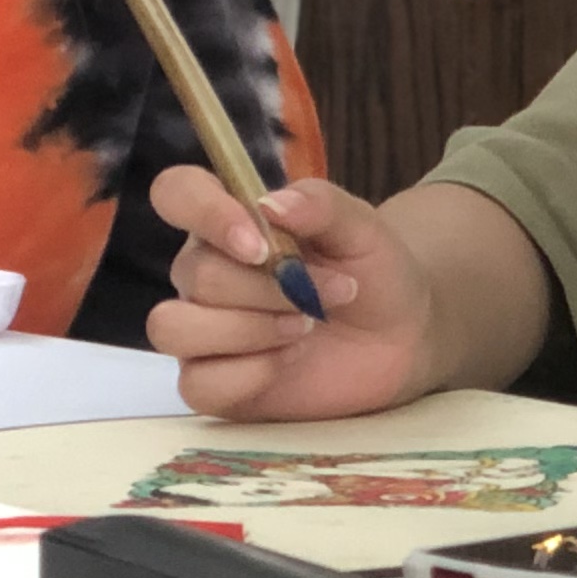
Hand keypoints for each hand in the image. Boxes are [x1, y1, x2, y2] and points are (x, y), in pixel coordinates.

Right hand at [143, 169, 441, 421]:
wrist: (402, 334)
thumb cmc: (371, 269)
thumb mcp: (361, 227)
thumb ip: (319, 204)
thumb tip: (270, 204)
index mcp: (227, 222)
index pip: (177, 193)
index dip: (205, 214)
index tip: (258, 246)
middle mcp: (203, 273)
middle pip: (195, 274)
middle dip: (267, 288)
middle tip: (327, 294)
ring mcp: (203, 330)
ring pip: (174, 327)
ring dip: (246, 329)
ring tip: (304, 327)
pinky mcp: (215, 382)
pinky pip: (196, 384)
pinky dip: (246, 374)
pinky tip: (288, 361)